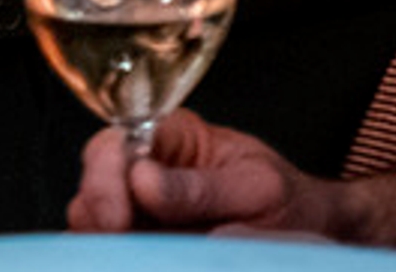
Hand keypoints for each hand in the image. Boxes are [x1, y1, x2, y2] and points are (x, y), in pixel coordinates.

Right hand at [70, 111, 329, 235]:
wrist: (305, 232)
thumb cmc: (284, 200)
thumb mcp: (257, 188)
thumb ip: (201, 187)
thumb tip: (142, 180)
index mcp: (169, 135)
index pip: (114, 144)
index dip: (105, 178)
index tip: (117, 218)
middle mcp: (142, 167)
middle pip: (91, 185)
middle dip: (98, 215)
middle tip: (121, 244)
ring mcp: (136, 209)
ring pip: (90, 221)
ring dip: (104, 242)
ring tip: (135, 256)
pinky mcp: (139, 242)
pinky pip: (108, 249)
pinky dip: (112, 255)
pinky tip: (131, 259)